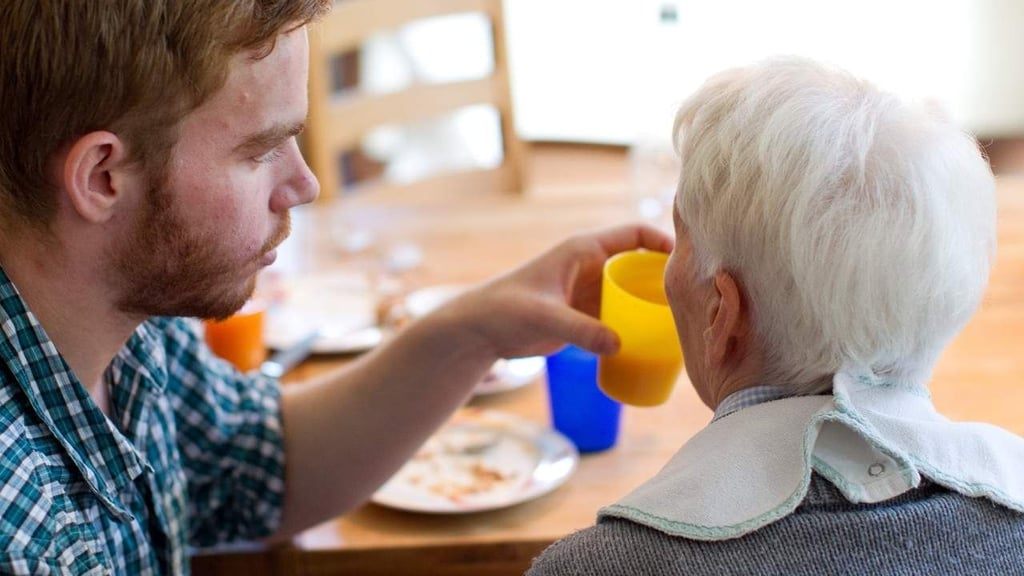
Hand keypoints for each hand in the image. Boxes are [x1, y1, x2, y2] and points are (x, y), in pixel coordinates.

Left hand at [440, 223, 673, 359]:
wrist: (480, 330)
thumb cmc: (505, 310)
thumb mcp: (543, 317)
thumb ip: (579, 330)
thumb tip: (619, 345)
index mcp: (583, 250)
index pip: (633, 234)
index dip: (662, 241)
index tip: (688, 259)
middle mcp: (591, 267)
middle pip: (640, 265)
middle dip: (666, 278)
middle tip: (694, 300)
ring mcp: (589, 291)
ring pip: (633, 292)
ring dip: (654, 304)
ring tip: (683, 323)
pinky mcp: (585, 315)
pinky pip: (620, 316)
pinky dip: (638, 325)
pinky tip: (655, 343)